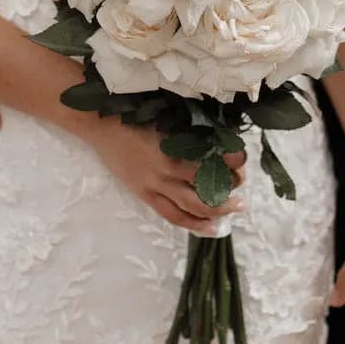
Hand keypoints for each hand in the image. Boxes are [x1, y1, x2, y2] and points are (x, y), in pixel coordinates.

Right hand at [81, 117, 246, 233]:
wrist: (102, 127)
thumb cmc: (135, 116)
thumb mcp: (165, 118)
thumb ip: (188, 130)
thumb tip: (217, 136)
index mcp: (176, 145)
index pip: (214, 156)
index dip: (233, 159)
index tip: (242, 156)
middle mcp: (169, 168)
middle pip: (209, 184)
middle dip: (231, 186)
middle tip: (241, 181)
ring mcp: (156, 185)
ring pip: (194, 206)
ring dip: (219, 209)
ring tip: (236, 207)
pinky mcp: (146, 195)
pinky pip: (173, 216)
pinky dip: (194, 225)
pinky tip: (211, 227)